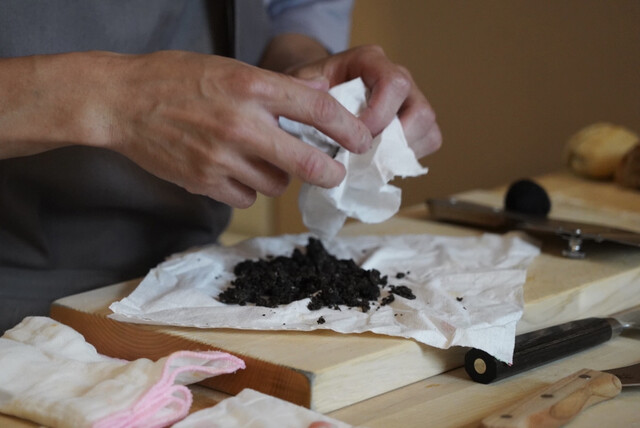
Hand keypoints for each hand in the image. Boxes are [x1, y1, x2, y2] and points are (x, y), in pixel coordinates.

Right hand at [0, 51, 371, 207]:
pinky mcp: (204, 182)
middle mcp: (241, 123)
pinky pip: (246, 197)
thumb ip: (272, 91)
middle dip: (329, 172)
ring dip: (276, 175)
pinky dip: (246, 188)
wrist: (121, 101)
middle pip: (306, 162)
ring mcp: (221, 157)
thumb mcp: (230, 69)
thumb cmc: (176, 78)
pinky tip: (232, 170)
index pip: (318, 109)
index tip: (362, 140)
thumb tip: (317, 107)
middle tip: (334, 173)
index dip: (348, 128)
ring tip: (257, 157)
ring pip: (275, 184)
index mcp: (251, 86)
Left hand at [288, 45, 441, 158]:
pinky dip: (406, 158)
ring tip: (371, 162)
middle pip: (420, 111)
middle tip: (365, 156)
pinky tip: (379, 162)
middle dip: (394, 141)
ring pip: (428, 129)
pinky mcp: (414, 122)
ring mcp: (410, 100)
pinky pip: (428, 142)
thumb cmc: (309, 88)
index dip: (380, 116)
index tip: (356, 138)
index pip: (394, 84)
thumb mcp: (300, 84)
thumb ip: (305, 94)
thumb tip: (316, 114)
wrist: (314, 92)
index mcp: (371, 61)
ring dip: (401, 153)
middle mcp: (398, 77)